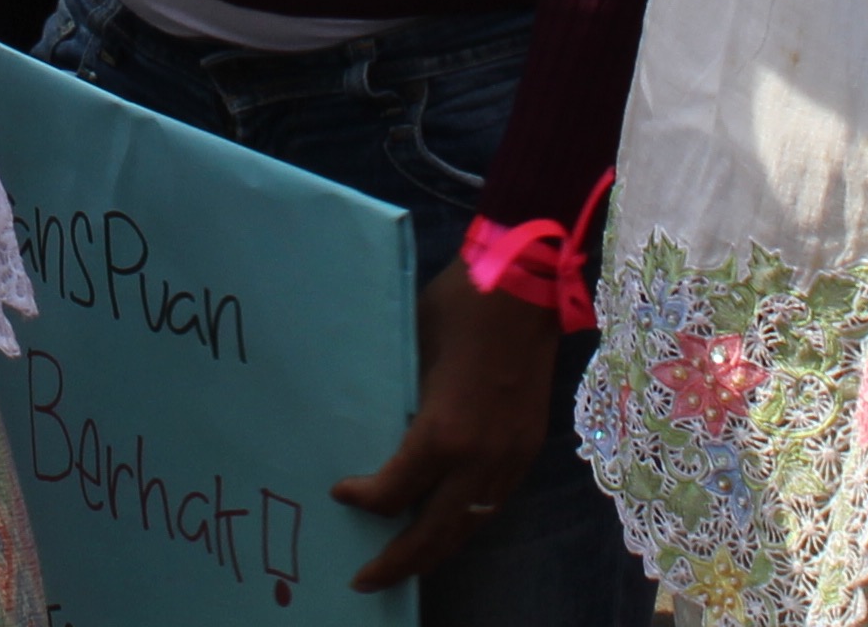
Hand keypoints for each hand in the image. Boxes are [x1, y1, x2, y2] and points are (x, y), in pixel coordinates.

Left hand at [330, 260, 559, 589]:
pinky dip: (465, 523)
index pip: (395, 493)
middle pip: (435, 533)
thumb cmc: (455, 307)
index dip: (363, 499)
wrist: (524, 286)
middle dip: (398, 563)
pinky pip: (493, 505)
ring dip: (434, 550)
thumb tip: (375, 426)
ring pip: (470, 527)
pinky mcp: (527, 450)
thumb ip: (399, 402)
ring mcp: (510, 459)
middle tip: (365, 581)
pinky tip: (444, 527)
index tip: (340, 493)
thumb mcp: (410, 352)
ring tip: (403, 568)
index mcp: (443, 433)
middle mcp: (480, 459)